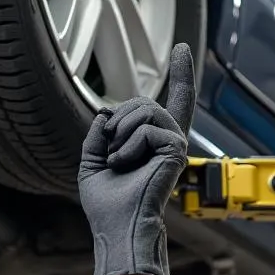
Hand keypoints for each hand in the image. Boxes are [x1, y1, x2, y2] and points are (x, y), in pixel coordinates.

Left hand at [77, 43, 196, 274]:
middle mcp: (166, 141)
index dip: (180, 75)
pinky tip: (123, 164)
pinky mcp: (175, 150)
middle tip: (109, 149)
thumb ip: (98, 135)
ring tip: (116, 159)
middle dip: (118, 120)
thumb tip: (106, 113)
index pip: (170, 104)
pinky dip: (127, 146)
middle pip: (143, 102)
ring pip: (145, 109)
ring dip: (120, 132)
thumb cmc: (106, 204)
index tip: (182, 48)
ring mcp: (173, 144)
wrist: (115, 226)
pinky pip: (147, 129)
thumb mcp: (92, 162)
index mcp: (151, 143)